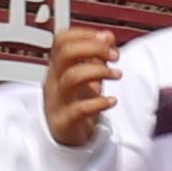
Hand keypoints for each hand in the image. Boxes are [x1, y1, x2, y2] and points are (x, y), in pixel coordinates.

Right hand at [38, 24, 115, 150]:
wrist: (66, 137)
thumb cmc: (76, 102)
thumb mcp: (88, 75)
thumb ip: (96, 56)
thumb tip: (107, 35)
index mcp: (57, 67)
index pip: (62, 39)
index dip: (85, 34)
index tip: (106, 39)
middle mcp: (54, 80)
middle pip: (65, 53)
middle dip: (93, 48)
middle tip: (114, 55)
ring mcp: (57, 100)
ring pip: (71, 77)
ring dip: (99, 71)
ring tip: (117, 74)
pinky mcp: (64, 121)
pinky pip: (79, 109)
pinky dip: (99, 103)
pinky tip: (112, 101)